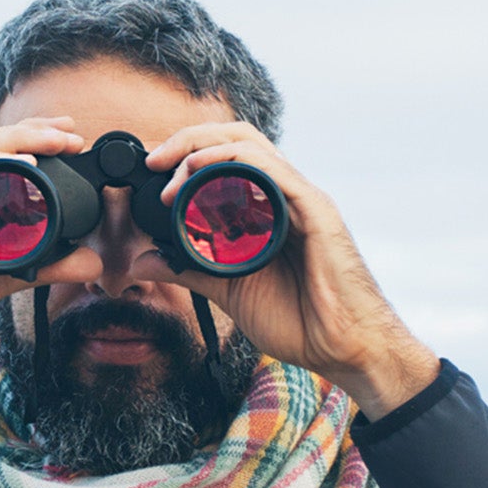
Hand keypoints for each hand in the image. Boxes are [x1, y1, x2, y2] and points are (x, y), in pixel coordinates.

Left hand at [137, 124, 438, 417]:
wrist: (344, 348)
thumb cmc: (300, 321)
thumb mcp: (228, 289)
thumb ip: (189, 269)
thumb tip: (143, 259)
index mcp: (267, 207)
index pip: (227, 156)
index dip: (187, 152)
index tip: (152, 171)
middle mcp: (285, 194)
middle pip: (236, 139)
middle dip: (189, 139)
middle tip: (154, 162)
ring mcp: (302, 199)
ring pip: (251, 145)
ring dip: (204, 148)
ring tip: (172, 171)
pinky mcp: (316, 211)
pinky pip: (274, 170)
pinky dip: (234, 162)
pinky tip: (203, 170)